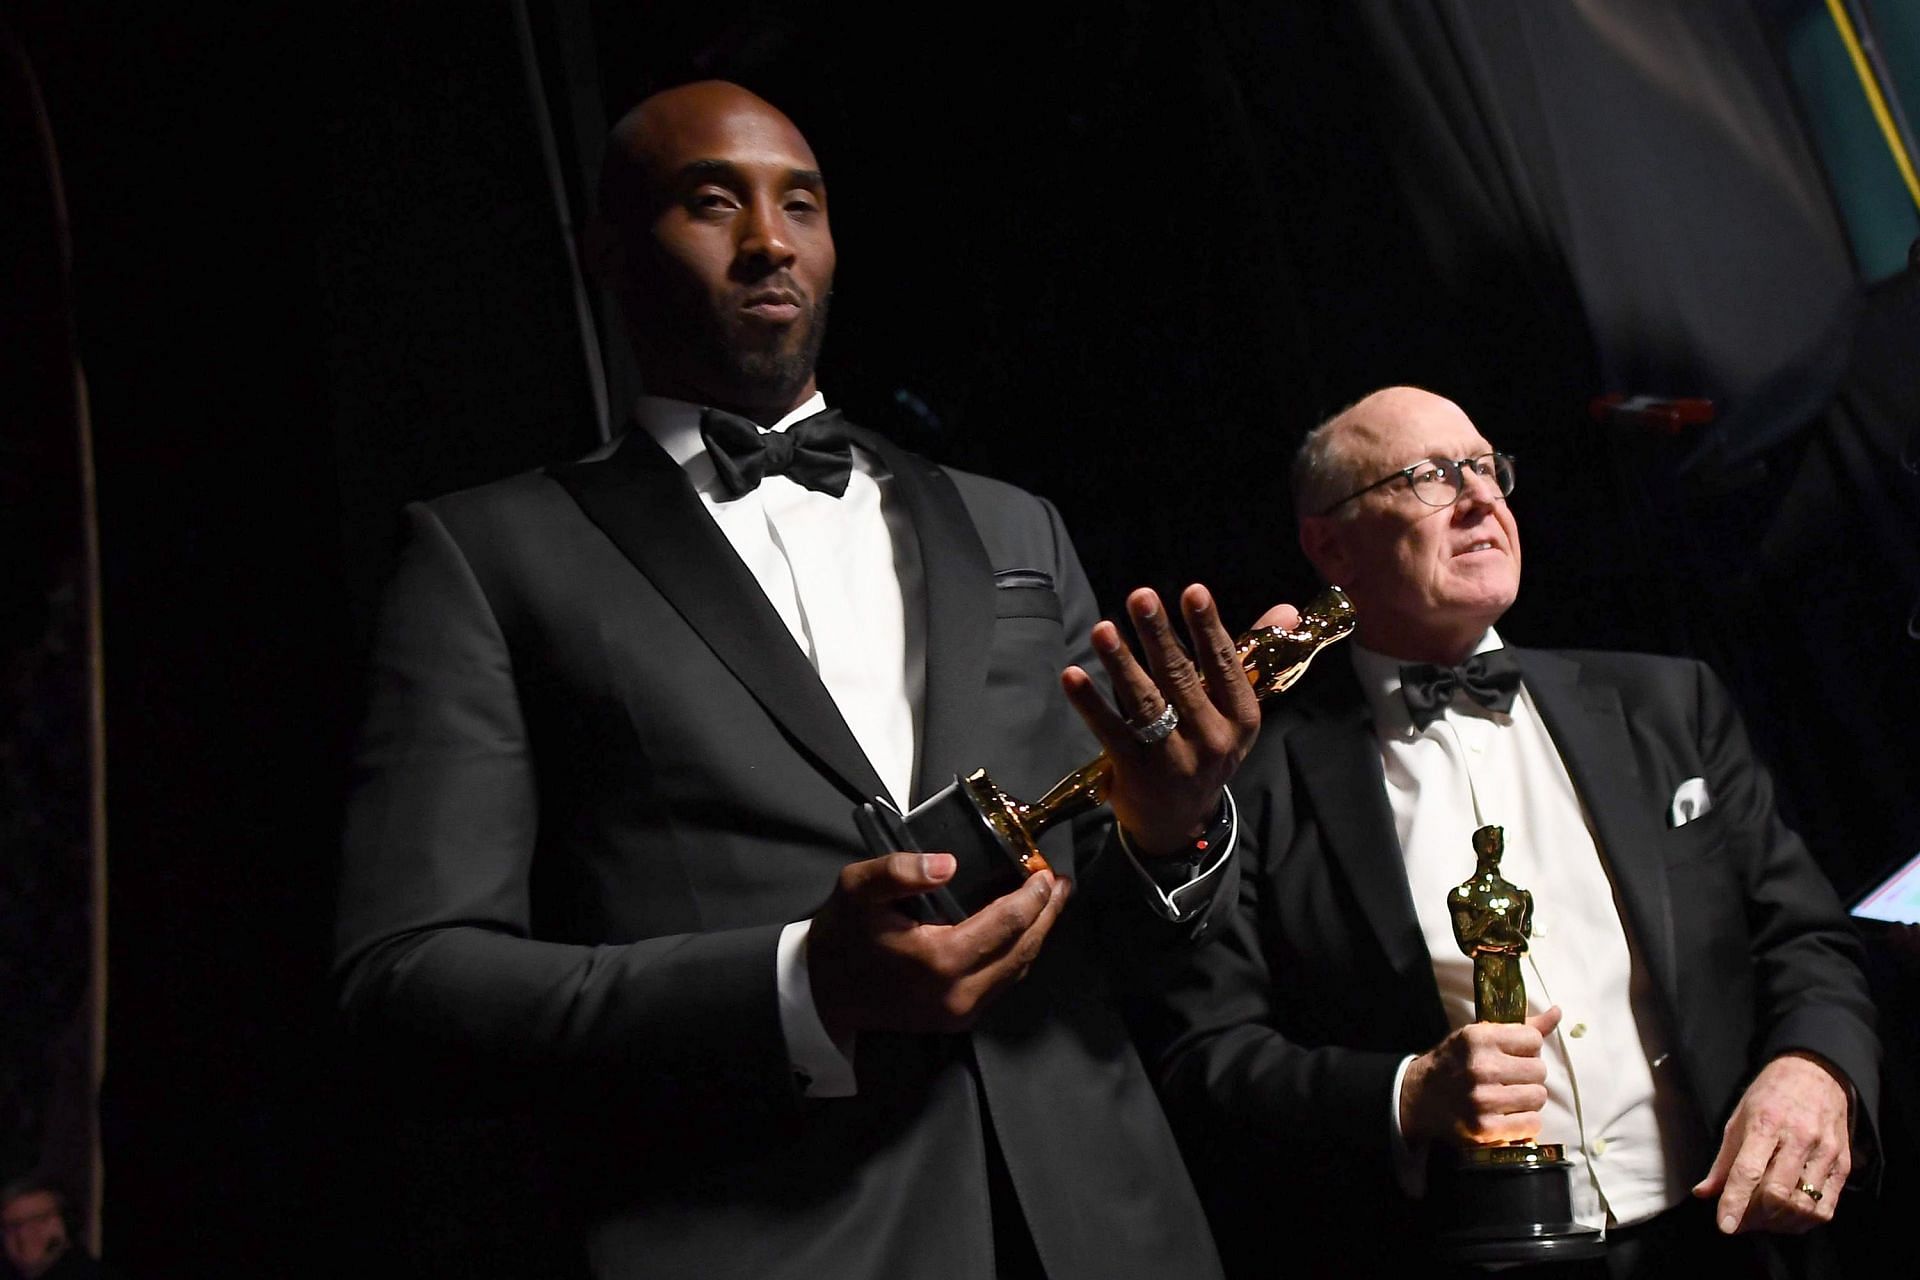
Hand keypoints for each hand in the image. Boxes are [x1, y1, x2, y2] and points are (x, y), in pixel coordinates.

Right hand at [806, 852, 1069, 1041]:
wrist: (824, 991)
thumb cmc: (842, 935)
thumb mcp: (858, 889)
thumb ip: (899, 871)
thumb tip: (947, 863)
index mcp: (939, 960)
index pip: (1007, 923)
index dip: (1033, 895)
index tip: (1045, 869)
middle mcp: (958, 992)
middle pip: (1023, 948)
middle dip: (1047, 913)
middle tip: (1061, 883)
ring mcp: (960, 1012)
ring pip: (1018, 969)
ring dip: (1038, 933)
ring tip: (1050, 901)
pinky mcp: (958, 1019)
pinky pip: (1002, 983)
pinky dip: (1019, 953)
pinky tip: (1023, 930)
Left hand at [1061, 585, 1298, 855]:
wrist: (1182, 821)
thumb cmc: (1208, 747)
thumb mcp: (1236, 710)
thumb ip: (1251, 656)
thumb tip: (1289, 609)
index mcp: (1241, 718)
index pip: (1225, 664)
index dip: (1207, 627)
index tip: (1192, 591)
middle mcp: (1212, 739)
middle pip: (1180, 678)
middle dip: (1158, 635)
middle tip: (1140, 597)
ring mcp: (1174, 759)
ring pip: (1146, 703)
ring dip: (1121, 663)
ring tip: (1102, 629)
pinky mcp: (1136, 773)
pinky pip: (1111, 731)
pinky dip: (1090, 703)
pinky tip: (1072, 675)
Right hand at [1399, 1008, 1561, 1145]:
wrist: (1419, 1096)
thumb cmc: (1456, 1062)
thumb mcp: (1480, 1035)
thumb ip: (1521, 1026)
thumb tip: (1558, 1012)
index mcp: (1479, 1038)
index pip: (1533, 1040)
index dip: (1527, 1049)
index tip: (1512, 1056)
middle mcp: (1480, 1067)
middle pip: (1539, 1070)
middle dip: (1529, 1075)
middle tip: (1510, 1079)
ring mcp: (1482, 1099)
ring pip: (1539, 1097)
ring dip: (1528, 1099)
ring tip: (1509, 1097)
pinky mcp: (1485, 1128)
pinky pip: (1532, 1123)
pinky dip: (1525, 1122)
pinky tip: (1508, 1116)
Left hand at [1692, 1051, 1850, 1234]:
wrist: (1815, 1074)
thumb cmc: (1771, 1096)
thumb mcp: (1738, 1118)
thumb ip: (1723, 1160)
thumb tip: (1704, 1193)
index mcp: (1765, 1122)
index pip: (1748, 1170)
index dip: (1735, 1202)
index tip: (1725, 1225)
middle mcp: (1798, 1138)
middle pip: (1776, 1194)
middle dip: (1754, 1216)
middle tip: (1740, 1220)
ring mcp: (1824, 1152)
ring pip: (1802, 1205)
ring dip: (1778, 1223)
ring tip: (1761, 1219)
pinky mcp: (1843, 1165)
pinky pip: (1826, 1208)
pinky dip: (1803, 1221)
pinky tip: (1787, 1218)